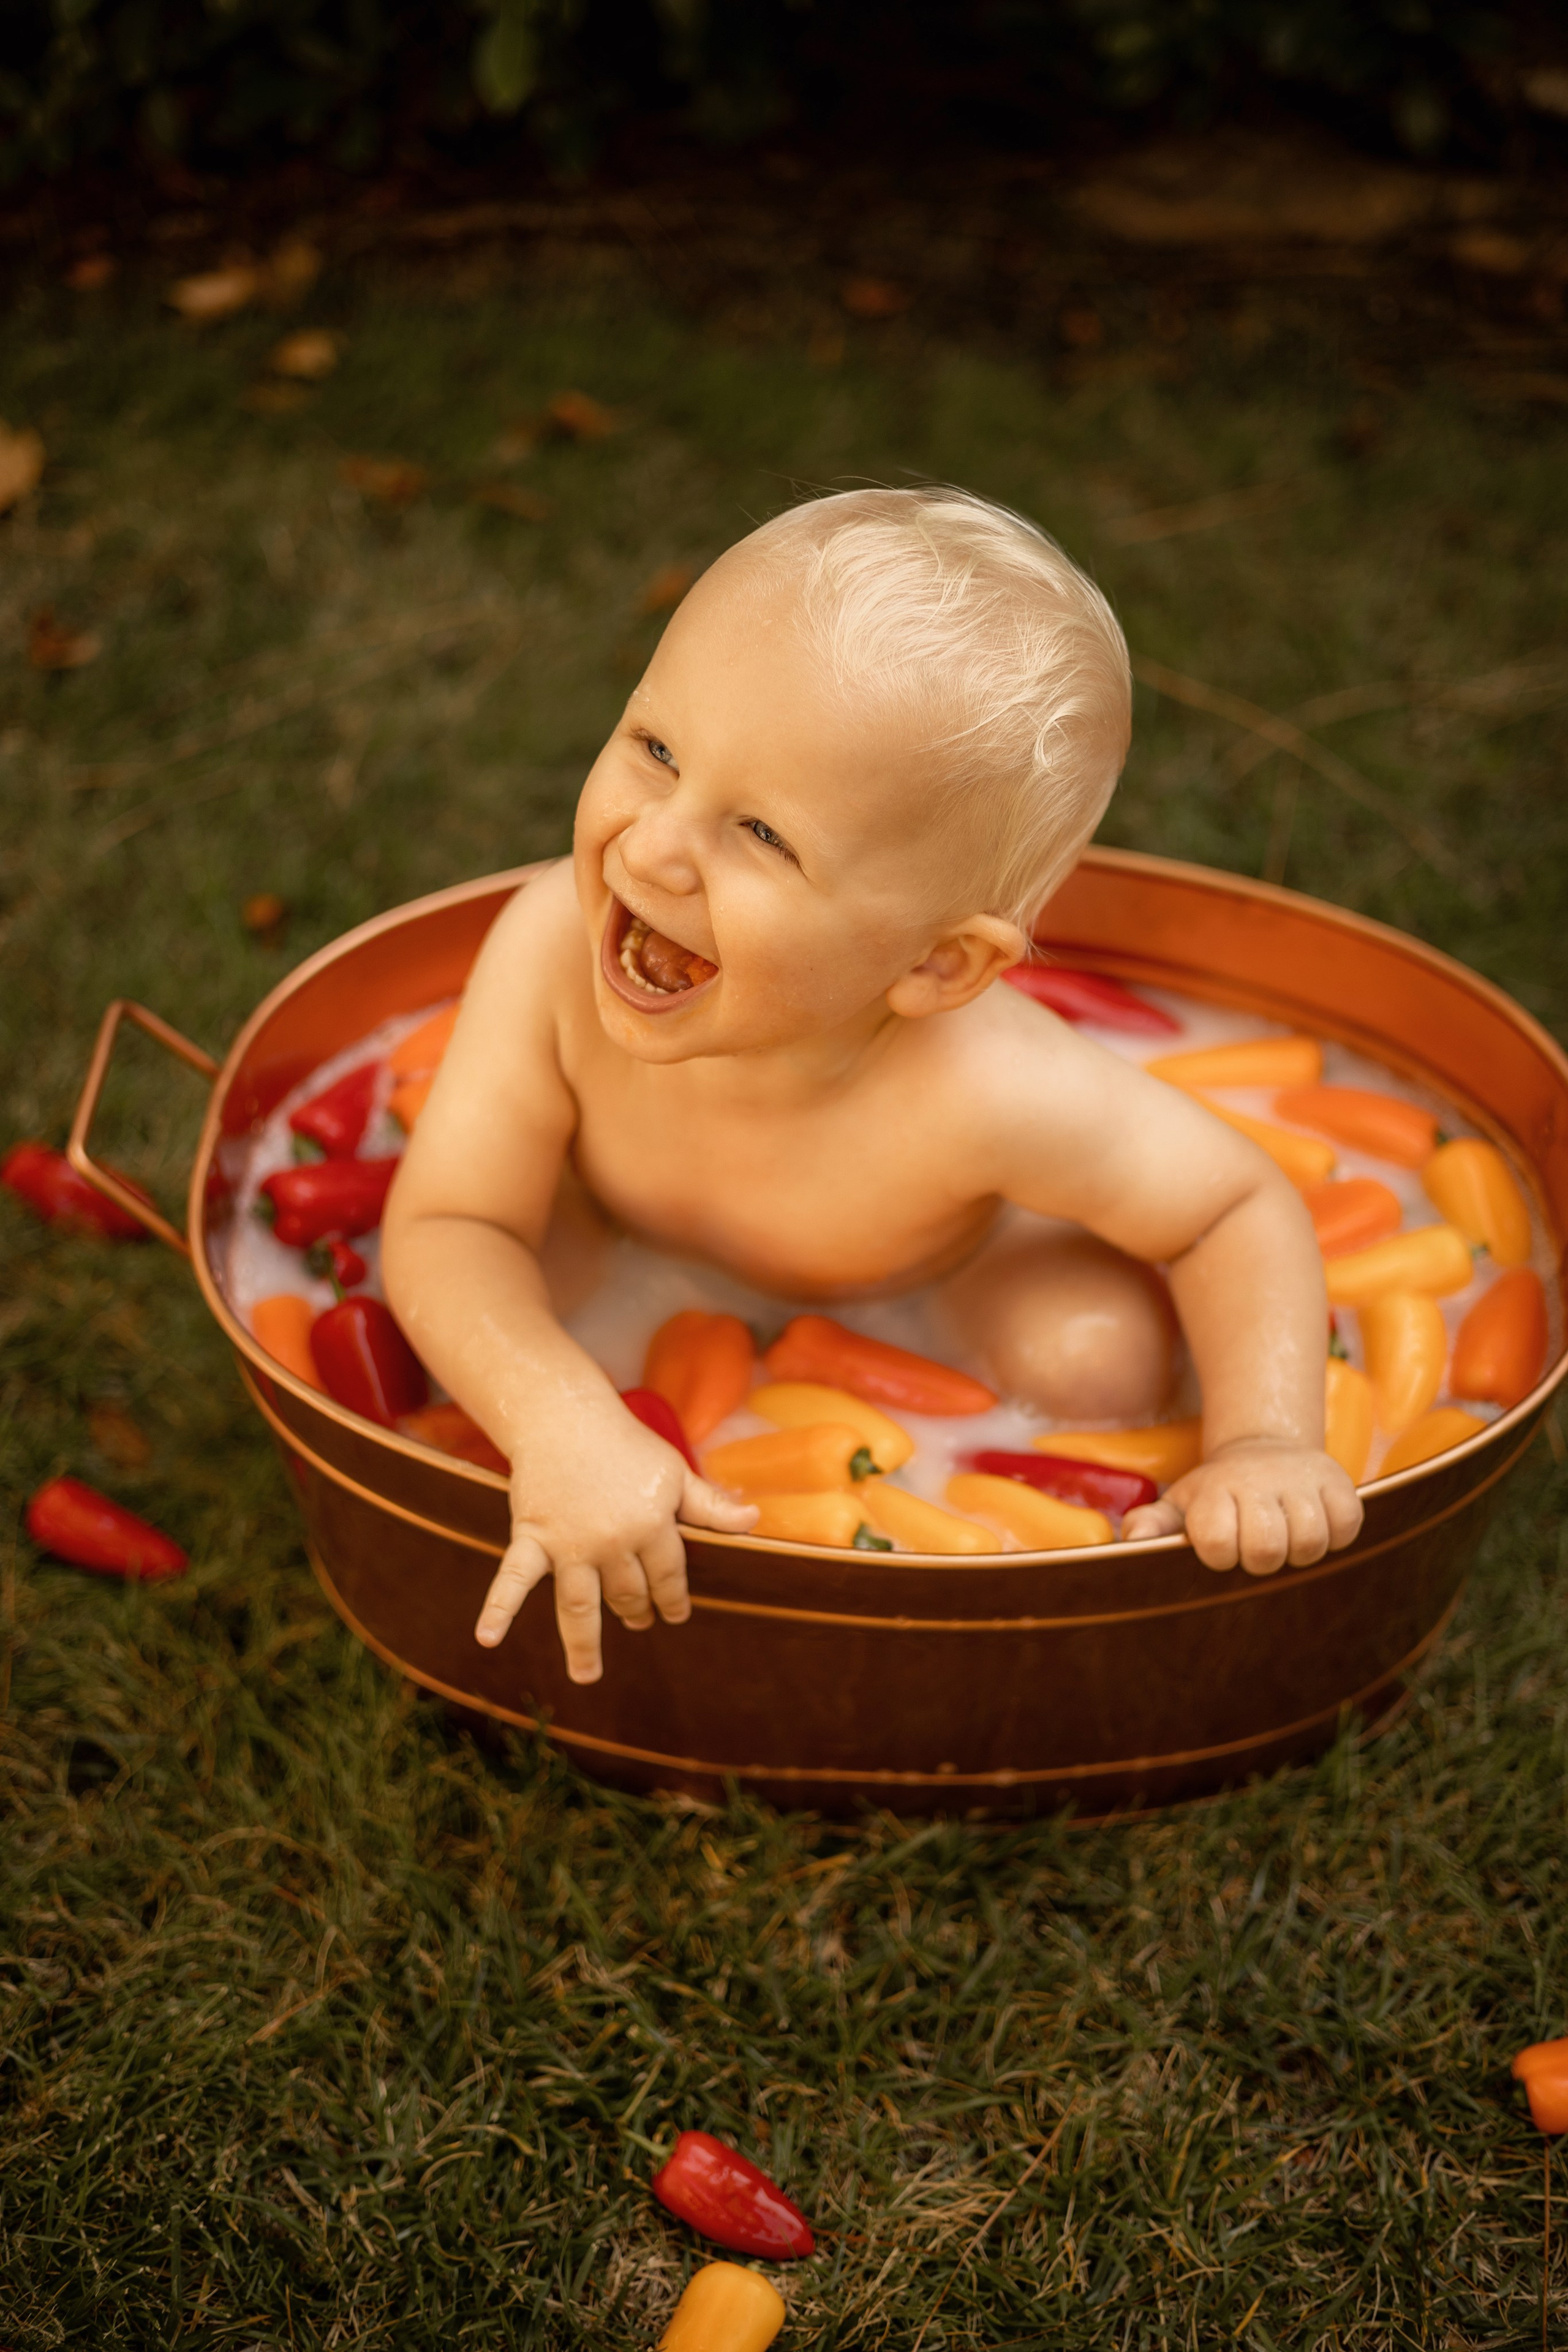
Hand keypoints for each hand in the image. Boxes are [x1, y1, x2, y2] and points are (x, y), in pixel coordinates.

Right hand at [474, 1403, 756, 1681]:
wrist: (566, 1417)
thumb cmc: (627, 1444)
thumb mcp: (676, 1472)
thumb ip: (711, 1505)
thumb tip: (755, 1522)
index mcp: (652, 1524)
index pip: (669, 1576)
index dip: (674, 1597)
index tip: (675, 1613)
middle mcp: (613, 1541)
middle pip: (627, 1593)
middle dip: (636, 1611)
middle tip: (638, 1621)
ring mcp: (570, 1543)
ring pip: (581, 1605)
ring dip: (584, 1644)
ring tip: (587, 1675)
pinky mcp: (532, 1537)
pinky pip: (513, 1579)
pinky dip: (498, 1609)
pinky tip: (486, 1639)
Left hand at [1121, 1439, 1362, 1575]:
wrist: (1265, 1453)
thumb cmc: (1217, 1497)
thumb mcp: (1180, 1506)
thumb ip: (1154, 1524)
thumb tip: (1133, 1542)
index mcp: (1215, 1489)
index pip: (1216, 1542)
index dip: (1221, 1556)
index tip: (1222, 1547)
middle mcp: (1257, 1479)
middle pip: (1266, 1548)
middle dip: (1261, 1560)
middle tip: (1257, 1547)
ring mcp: (1300, 1479)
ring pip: (1310, 1540)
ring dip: (1299, 1551)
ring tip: (1286, 1537)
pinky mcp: (1339, 1480)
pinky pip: (1347, 1524)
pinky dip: (1336, 1534)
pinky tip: (1316, 1525)